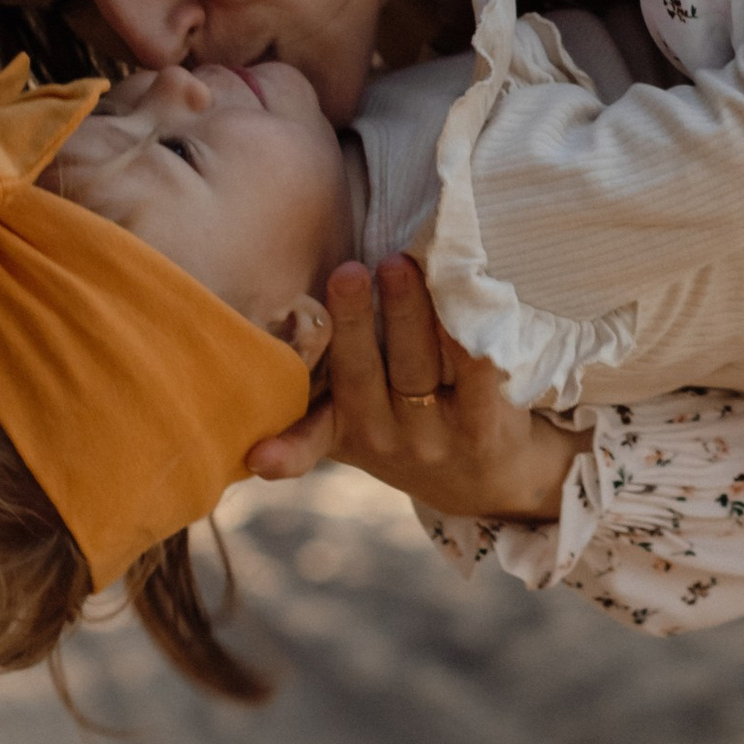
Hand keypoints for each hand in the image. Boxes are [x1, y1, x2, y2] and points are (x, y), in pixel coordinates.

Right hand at [242, 255, 581, 521]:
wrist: (483, 479)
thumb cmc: (406, 423)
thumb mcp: (354, 421)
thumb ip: (326, 382)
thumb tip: (291, 303)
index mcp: (342, 429)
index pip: (308, 437)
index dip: (285, 451)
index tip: (260, 457)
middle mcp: (382, 438)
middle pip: (362, 373)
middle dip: (353, 321)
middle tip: (348, 271)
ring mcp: (433, 436)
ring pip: (416, 366)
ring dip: (408, 312)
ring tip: (399, 264)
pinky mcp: (482, 429)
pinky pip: (475, 376)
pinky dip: (466, 336)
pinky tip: (462, 296)